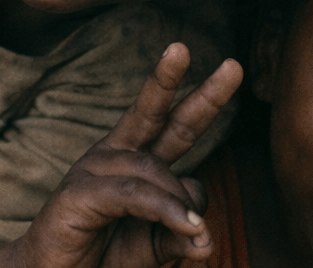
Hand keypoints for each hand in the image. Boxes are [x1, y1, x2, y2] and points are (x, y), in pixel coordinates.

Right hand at [0, 44, 242, 267]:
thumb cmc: (102, 255)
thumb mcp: (151, 247)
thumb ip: (178, 236)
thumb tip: (206, 240)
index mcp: (137, 158)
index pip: (178, 129)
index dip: (205, 121)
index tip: (229, 94)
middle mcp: (117, 154)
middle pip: (158, 113)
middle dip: (190, 85)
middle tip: (231, 64)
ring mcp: (95, 168)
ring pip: (153, 169)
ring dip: (181, 206)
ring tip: (196, 234)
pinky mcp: (80, 192)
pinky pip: (134, 195)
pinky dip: (165, 210)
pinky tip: (186, 227)